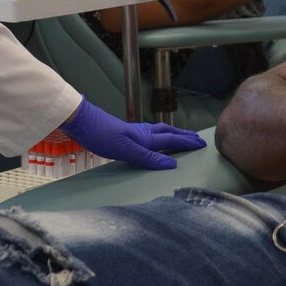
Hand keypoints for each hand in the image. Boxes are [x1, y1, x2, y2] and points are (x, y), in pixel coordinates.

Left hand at [61, 98, 206, 168]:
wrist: (82, 121)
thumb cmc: (102, 136)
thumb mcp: (126, 151)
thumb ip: (149, 158)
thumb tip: (173, 164)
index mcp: (146, 138)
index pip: (172, 140)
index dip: (187, 143)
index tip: (202, 143)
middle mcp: (143, 133)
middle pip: (168, 132)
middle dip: (183, 136)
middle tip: (196, 138)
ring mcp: (134, 131)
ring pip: (159, 131)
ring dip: (172, 133)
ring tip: (180, 136)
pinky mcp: (125, 133)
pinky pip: (149, 133)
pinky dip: (158, 135)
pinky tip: (151, 138)